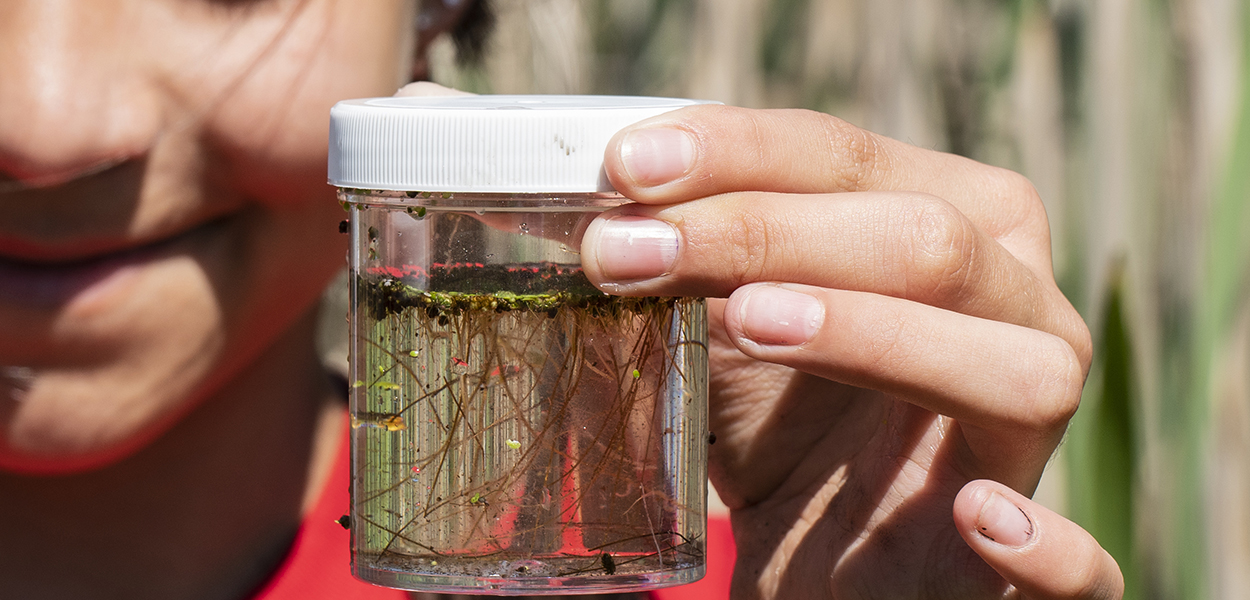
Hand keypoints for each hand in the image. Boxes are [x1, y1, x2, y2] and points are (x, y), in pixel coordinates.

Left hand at [580, 105, 1121, 598]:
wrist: (817, 564)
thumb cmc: (780, 426)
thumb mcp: (724, 330)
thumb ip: (691, 268)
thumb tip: (612, 216)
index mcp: (955, 224)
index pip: (850, 160)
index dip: (739, 155)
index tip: (628, 171)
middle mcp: (1019, 310)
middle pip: (926, 241)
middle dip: (767, 233)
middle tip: (630, 253)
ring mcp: (1033, 434)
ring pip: (1011, 368)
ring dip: (878, 336)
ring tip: (751, 321)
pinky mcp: (1034, 567)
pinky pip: (1082, 566)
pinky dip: (1048, 545)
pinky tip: (977, 518)